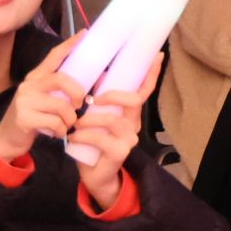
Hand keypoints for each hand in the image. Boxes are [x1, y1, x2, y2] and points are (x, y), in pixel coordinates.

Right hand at [0, 35, 86, 162]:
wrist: (7, 139)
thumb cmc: (33, 118)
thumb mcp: (44, 100)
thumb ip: (59, 91)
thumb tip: (90, 86)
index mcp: (36, 78)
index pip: (53, 56)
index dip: (69, 45)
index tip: (84, 34)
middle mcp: (29, 85)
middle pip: (61, 80)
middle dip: (77, 93)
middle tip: (79, 105)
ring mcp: (24, 101)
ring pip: (61, 106)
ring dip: (69, 119)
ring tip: (65, 125)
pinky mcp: (24, 117)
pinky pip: (55, 122)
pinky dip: (61, 131)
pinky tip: (56, 133)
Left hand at [72, 51, 156, 209]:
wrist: (95, 176)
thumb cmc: (93, 143)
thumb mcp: (96, 118)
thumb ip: (99, 102)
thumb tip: (95, 75)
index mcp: (130, 113)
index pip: (144, 90)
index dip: (151, 73)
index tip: (156, 55)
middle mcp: (134, 125)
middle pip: (133, 100)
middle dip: (112, 95)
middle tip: (93, 99)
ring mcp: (129, 140)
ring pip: (112, 120)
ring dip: (89, 119)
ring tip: (76, 124)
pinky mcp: (119, 152)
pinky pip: (100, 138)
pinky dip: (83, 136)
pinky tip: (74, 138)